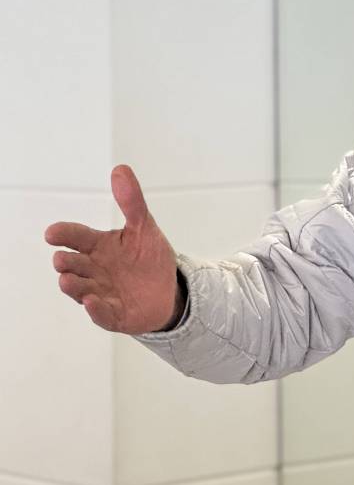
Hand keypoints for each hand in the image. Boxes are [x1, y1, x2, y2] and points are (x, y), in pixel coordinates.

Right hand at [45, 165, 181, 333]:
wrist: (168, 291)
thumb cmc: (148, 258)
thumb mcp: (144, 227)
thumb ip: (132, 201)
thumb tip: (120, 170)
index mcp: (98, 246)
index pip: (76, 237)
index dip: (64, 234)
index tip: (53, 233)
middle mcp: (94, 269)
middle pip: (73, 264)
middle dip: (66, 262)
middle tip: (62, 259)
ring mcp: (101, 292)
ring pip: (80, 289)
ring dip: (73, 285)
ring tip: (67, 279)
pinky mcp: (112, 314)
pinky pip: (101, 313)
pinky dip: (95, 309)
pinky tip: (93, 302)